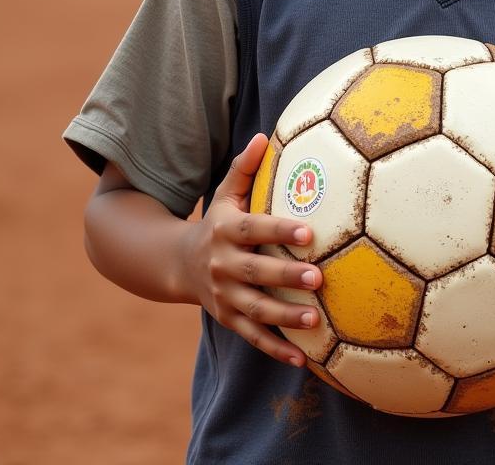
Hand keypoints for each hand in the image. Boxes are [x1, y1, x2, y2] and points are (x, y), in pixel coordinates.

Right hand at [181, 133, 323, 366]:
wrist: (177, 264)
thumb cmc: (218, 222)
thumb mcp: (225, 193)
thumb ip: (245, 168)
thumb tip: (264, 136)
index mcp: (227, 230)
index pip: (256, 229)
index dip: (281, 231)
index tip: (310, 232)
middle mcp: (223, 265)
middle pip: (256, 272)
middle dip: (286, 276)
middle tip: (318, 277)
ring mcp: (224, 296)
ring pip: (255, 309)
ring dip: (284, 317)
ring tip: (315, 320)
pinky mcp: (228, 319)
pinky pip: (253, 336)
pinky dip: (275, 349)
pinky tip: (303, 358)